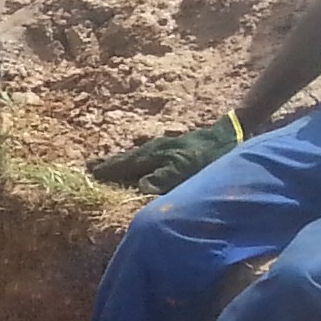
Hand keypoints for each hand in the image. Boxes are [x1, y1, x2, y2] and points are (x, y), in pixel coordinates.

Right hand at [87, 114, 240, 194]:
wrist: (230, 135)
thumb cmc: (208, 156)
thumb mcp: (186, 170)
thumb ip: (162, 178)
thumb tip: (139, 186)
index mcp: (153, 154)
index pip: (125, 164)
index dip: (109, 170)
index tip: (90, 173)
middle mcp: (155, 148)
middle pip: (128, 158)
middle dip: (110, 163)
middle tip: (91, 166)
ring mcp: (165, 145)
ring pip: (137, 155)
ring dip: (122, 160)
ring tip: (109, 163)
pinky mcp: (175, 146)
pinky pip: (148, 154)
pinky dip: (138, 158)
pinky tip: (139, 158)